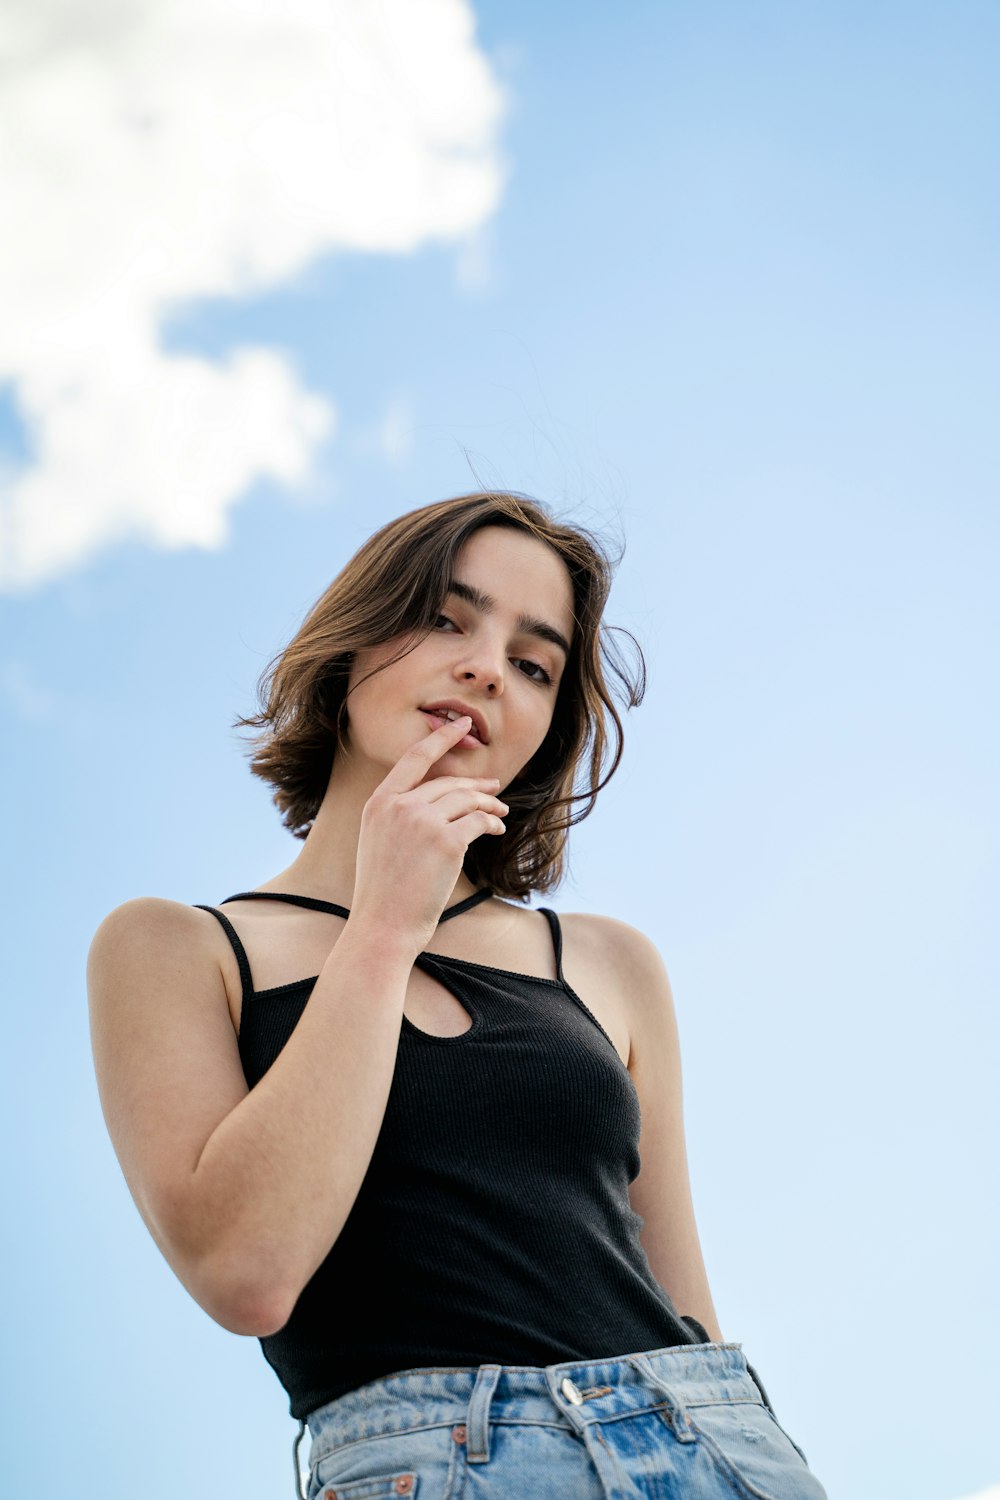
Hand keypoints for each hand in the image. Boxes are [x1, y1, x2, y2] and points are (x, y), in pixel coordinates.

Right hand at [348, 714, 507, 954]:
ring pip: (467, 800)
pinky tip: (496, 828)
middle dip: (477, 785)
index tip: (463, 724)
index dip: (441, 738)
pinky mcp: (446, 842)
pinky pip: (478, 821)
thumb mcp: (379, 842)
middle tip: (496, 788)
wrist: (383, 926)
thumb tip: (437, 799)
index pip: (413, 759)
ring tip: (501, 814)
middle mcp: (398, 806)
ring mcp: (422, 822)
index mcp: (378, 803)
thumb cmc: (384, 892)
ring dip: (489, 804)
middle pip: (448, 783)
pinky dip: (491, 823)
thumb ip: (399, 814)